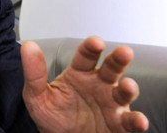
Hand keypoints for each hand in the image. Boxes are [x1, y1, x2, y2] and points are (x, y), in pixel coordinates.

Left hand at [21, 37, 148, 132]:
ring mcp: (111, 104)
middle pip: (112, 68)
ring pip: (124, 92)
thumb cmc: (52, 116)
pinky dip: (137, 120)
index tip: (96, 42)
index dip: (91, 48)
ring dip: (130, 88)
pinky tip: (138, 120)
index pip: (86, 57)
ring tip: (128, 86)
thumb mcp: (37, 96)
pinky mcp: (119, 124)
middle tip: (124, 52)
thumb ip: (34, 73)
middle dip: (118, 59)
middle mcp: (99, 85)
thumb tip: (28, 46)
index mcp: (79, 74)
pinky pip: (130, 121)